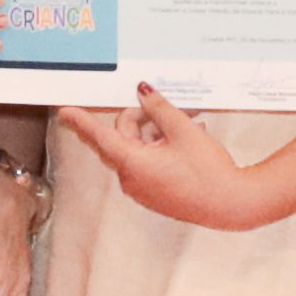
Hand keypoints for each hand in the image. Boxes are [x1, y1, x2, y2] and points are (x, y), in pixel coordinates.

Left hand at [81, 86, 281, 234]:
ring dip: (157, 134)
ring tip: (188, 124)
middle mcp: (131, 179)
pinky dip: (161, 149)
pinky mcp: (154, 194)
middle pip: (124, 138)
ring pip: (139, 149)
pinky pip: (148, 164)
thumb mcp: (183, 131)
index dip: (82, 121)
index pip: (101, 136)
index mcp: (133, 163)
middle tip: (169, 108)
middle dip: (144, 119)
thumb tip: (143, 91)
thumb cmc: (208, 171)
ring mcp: (142, 188)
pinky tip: (186, 141)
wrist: (231, 205)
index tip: (65, 111)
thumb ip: (159, 108)